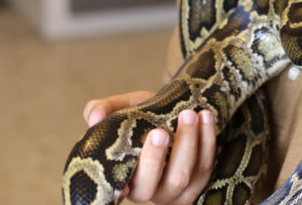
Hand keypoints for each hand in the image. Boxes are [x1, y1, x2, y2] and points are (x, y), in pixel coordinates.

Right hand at [83, 92, 216, 204]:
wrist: (177, 116)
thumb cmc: (145, 117)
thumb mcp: (124, 110)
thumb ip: (105, 109)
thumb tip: (94, 117)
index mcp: (122, 178)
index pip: (118, 187)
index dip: (121, 184)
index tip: (123, 172)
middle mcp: (147, 191)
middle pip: (151, 186)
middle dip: (154, 159)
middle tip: (159, 132)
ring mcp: (175, 191)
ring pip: (182, 176)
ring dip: (187, 144)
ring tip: (189, 114)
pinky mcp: (199, 183)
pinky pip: (205, 165)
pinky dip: (207, 140)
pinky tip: (205, 116)